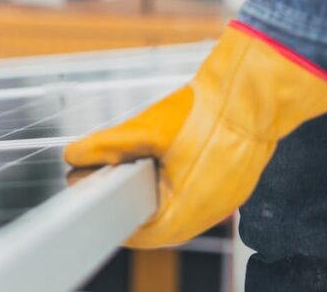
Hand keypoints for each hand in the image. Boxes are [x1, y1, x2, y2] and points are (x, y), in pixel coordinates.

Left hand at [65, 21, 326, 247]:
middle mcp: (211, 212)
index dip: (114, 220)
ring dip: (152, 194)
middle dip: (130, 204)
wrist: (251, 91)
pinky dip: (174, 183)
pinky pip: (197, 193)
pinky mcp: (233, 182)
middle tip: (104, 184)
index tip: (95, 205)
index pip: (144, 235)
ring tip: (127, 172)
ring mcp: (226, 198)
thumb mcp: (145, 130)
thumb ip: (105, 146)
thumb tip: (74, 156)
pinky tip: (159, 164)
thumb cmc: (206, 113)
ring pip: (180, 208)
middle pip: (161, 222)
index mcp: (190, 210)